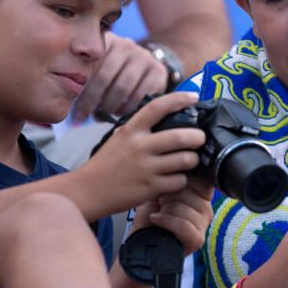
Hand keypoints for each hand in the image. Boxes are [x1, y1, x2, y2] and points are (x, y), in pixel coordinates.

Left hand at [73, 33, 168, 120]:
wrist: (148, 65)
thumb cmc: (115, 71)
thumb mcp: (100, 67)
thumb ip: (87, 78)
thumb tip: (70, 105)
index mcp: (106, 40)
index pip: (89, 66)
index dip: (81, 90)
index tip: (74, 111)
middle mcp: (126, 45)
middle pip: (104, 77)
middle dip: (92, 101)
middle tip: (85, 117)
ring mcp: (143, 57)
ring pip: (122, 88)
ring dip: (109, 106)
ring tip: (102, 115)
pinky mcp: (157, 71)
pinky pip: (140, 95)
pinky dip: (128, 108)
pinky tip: (119, 112)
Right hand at [79, 92, 204, 212]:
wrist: (88, 191)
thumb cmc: (106, 164)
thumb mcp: (119, 138)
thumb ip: (139, 128)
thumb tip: (164, 116)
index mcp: (132, 130)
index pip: (158, 107)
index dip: (179, 99)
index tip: (194, 97)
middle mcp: (140, 147)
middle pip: (181, 136)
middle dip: (198, 137)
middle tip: (200, 139)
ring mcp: (146, 168)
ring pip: (185, 160)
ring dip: (192, 160)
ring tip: (189, 160)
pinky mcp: (151, 188)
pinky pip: (179, 181)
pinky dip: (182, 180)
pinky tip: (176, 178)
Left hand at [131, 177, 213, 255]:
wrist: (142, 240)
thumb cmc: (151, 215)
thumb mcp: (160, 190)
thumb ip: (172, 177)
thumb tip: (176, 160)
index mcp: (201, 194)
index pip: (199, 178)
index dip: (178, 179)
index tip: (165, 187)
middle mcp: (206, 207)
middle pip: (189, 191)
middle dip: (168, 195)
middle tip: (160, 203)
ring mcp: (203, 224)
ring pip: (183, 207)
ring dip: (165, 210)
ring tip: (159, 213)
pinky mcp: (197, 238)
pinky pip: (182, 224)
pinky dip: (165, 221)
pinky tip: (155, 219)